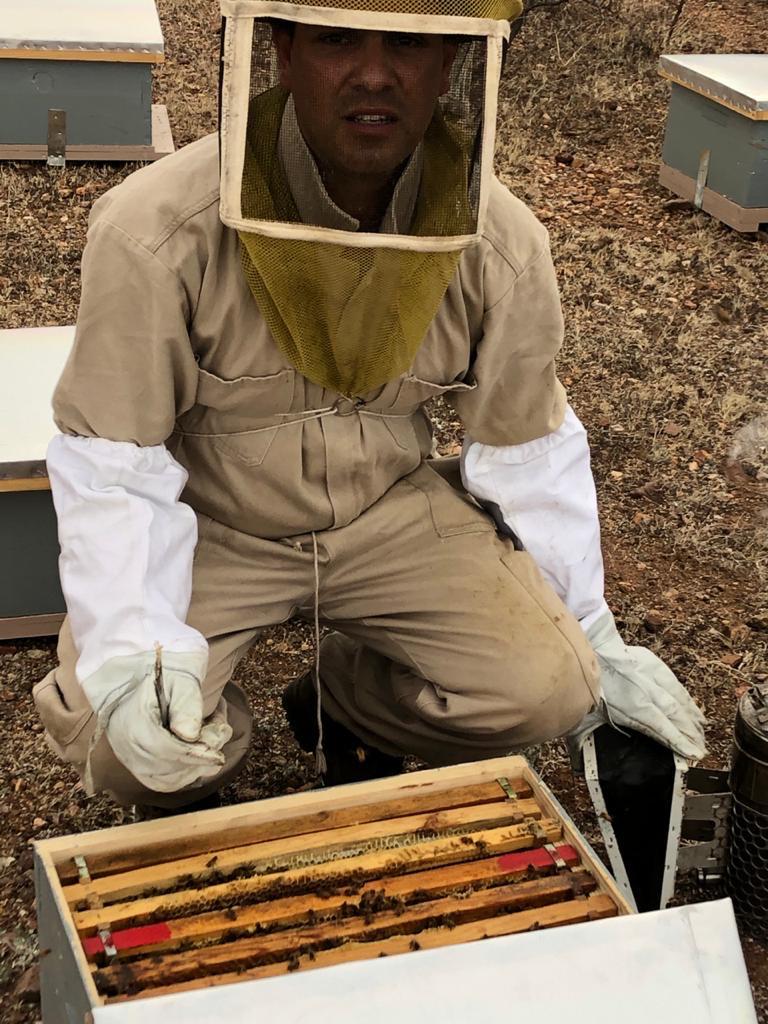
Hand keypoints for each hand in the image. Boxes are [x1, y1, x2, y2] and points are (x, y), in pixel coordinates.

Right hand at [82, 650, 232, 792]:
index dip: (196, 755)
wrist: (132, 672)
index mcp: (135, 725)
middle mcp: (128, 748)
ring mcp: (129, 758)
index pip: (167, 751)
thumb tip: (190, 735)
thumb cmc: (160, 672)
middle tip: (217, 736)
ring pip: (166, 781)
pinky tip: (197, 757)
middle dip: (200, 759)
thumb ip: (185, 705)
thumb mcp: (177, 680)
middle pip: (169, 770)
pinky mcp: (134, 763)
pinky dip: (182, 774)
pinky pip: (159, 781)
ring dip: (194, 769)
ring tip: (209, 744)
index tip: (219, 755)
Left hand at [569, 610, 705, 762]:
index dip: (678, 741)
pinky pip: (673, 681)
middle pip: (673, 713)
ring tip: (702, 730)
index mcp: (630, 704)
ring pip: (676, 696)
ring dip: (691, 714)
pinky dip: (685, 696)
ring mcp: (649, 674)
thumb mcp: (585, 715)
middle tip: (702, 746)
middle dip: (689, 731)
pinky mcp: (649, 661)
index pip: (660, 726)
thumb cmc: (583, 684)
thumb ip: (586, 741)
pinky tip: (692, 706)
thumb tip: (578, 764)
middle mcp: (644, 689)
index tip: (694, 753)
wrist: (586, 647)